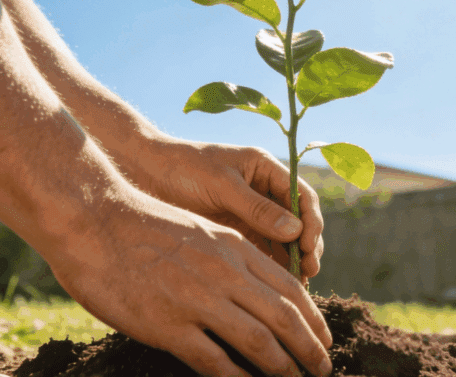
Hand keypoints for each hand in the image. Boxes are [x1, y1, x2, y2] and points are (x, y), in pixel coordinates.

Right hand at [49, 185, 333, 376]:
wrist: (94, 220)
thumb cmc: (141, 225)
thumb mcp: (200, 230)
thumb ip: (229, 258)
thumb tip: (255, 288)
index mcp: (233, 248)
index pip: (290, 288)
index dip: (314, 319)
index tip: (324, 339)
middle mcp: (224, 273)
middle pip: (285, 318)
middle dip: (310, 349)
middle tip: (324, 369)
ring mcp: (198, 300)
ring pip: (260, 342)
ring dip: (283, 368)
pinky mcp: (169, 326)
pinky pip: (215, 362)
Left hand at [127, 139, 324, 280]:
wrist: (143, 174)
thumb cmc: (181, 167)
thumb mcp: (220, 184)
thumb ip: (255, 207)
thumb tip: (295, 230)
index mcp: (265, 169)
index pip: (302, 195)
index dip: (311, 221)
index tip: (307, 245)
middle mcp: (263, 192)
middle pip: (298, 222)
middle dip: (306, 247)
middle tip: (307, 272)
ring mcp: (251, 215)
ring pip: (284, 242)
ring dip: (292, 262)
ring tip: (295, 286)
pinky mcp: (236, 234)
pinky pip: (262, 253)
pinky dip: (271, 269)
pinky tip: (273, 287)